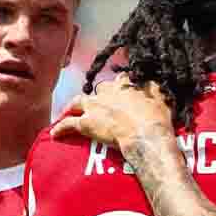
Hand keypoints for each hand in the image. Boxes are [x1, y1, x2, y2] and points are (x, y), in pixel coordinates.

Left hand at [51, 77, 174, 154]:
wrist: (145, 135)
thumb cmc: (157, 118)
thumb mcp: (161, 97)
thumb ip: (153, 88)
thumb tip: (151, 83)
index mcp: (125, 85)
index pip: (120, 79)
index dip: (121, 85)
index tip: (122, 89)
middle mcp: (108, 92)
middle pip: (99, 89)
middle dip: (99, 96)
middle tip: (100, 105)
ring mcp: (95, 107)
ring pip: (79, 102)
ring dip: (74, 106)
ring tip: (69, 111)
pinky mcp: (86, 123)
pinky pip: (68, 124)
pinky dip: (61, 128)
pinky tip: (54, 133)